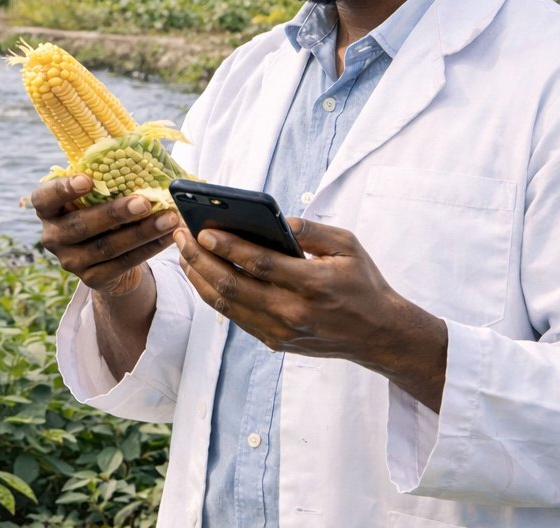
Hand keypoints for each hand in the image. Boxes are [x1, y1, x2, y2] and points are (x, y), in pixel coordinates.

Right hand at [32, 174, 177, 297]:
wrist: (105, 255)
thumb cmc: (100, 208)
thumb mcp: (95, 192)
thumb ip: (104, 176)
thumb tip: (136, 147)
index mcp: (48, 208)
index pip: (45, 198)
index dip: (63, 189)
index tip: (87, 180)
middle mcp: (53, 236)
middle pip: (82, 226)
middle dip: (116, 213)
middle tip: (144, 202)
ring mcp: (70, 261)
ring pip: (107, 247)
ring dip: (141, 232)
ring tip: (168, 218)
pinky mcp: (91, 279)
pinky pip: (123, 264)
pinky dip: (148, 249)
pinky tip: (167, 236)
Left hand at [174, 217, 447, 409]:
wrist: (378, 334)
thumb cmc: (363, 283)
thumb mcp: (348, 245)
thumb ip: (311, 229)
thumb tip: (274, 218)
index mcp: (313, 284)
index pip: (259, 264)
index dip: (228, 247)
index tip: (203, 230)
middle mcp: (293, 312)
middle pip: (232, 286)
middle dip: (200, 259)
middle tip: (181, 234)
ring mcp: (281, 331)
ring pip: (226, 305)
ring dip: (198, 277)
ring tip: (183, 252)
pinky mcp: (274, 341)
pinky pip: (234, 317)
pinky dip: (213, 295)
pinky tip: (201, 274)